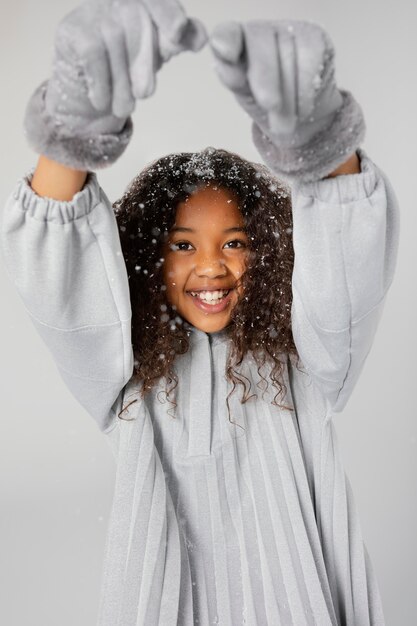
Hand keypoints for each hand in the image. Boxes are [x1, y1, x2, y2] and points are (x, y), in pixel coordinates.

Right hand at [24, 0, 206, 168]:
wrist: (91, 93)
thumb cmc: (129, 66)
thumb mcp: (159, 53)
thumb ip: (181, 40)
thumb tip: (200, 37)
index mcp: (146, 3)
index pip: (159, 2)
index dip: (168, 14)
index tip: (178, 33)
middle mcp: (119, 0)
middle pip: (138, 22)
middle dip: (143, 63)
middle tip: (145, 94)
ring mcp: (94, 11)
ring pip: (115, 40)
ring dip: (121, 82)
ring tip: (124, 107)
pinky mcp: (72, 30)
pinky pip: (93, 54)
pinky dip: (101, 83)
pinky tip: (102, 101)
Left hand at [210, 20, 364, 181]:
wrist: (301, 117)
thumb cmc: (266, 105)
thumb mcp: (246, 96)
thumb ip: (236, 81)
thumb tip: (229, 72)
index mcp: (235, 43)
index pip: (227, 34)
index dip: (226, 40)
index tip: (226, 52)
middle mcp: (261, 31)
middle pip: (261, 47)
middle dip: (266, 79)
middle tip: (270, 105)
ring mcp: (289, 30)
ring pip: (289, 61)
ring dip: (288, 99)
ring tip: (285, 120)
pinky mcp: (314, 38)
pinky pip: (310, 67)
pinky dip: (305, 95)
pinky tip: (302, 107)